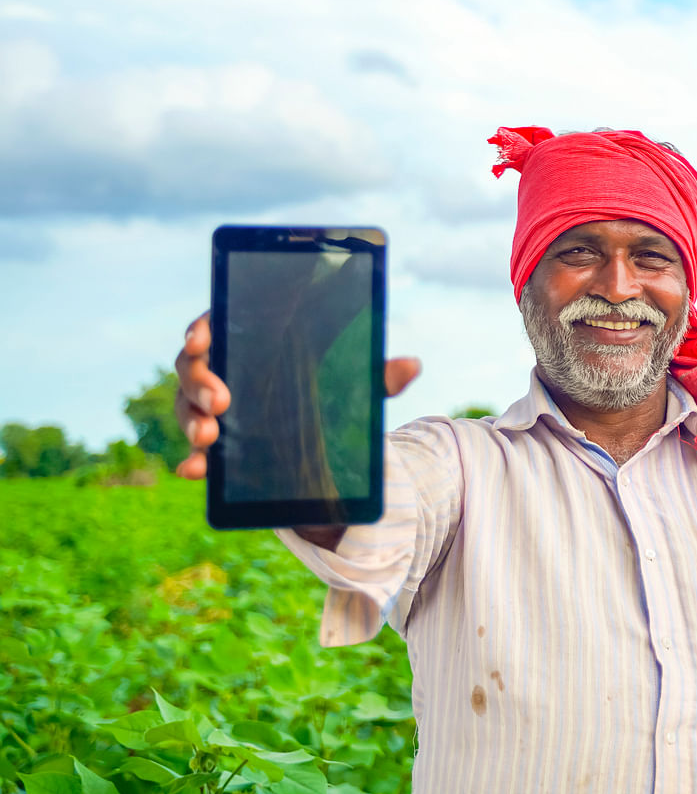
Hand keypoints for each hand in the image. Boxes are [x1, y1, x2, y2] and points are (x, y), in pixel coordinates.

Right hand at [172, 312, 421, 480]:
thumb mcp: (353, 378)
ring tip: (209, 435)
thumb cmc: (330, 382)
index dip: (201, 328)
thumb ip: (376, 372)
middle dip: (200, 383)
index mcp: (249, 338)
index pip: (214, 323)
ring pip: (186, 407)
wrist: (323, 426)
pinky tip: (194, 469)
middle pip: (192, 367)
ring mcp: (211, 405)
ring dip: (191, 421)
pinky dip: (193, 460)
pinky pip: (195, 450)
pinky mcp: (214, 440)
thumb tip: (412, 366)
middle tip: (221, 401)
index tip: (202, 338)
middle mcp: (222, 368)